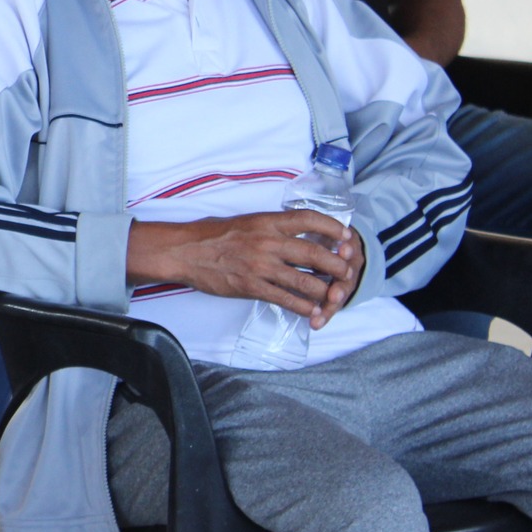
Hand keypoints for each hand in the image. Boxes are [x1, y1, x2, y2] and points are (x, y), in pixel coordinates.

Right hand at [132, 212, 361, 327]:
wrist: (184, 251)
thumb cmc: (211, 235)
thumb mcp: (245, 221)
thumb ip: (271, 228)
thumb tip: (297, 234)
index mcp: (266, 222)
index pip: (309, 219)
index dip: (333, 228)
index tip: (346, 236)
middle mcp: (267, 242)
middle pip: (316, 254)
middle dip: (338, 266)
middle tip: (347, 273)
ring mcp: (261, 266)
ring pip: (306, 282)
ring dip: (325, 292)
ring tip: (333, 296)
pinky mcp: (252, 287)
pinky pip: (287, 299)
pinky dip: (305, 308)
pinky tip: (313, 312)